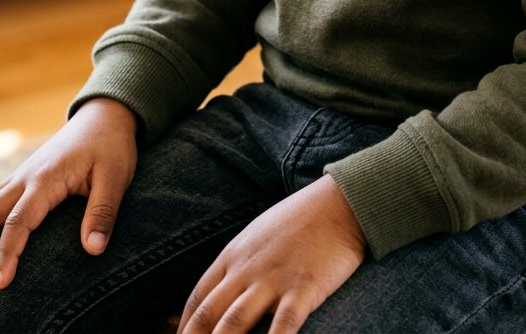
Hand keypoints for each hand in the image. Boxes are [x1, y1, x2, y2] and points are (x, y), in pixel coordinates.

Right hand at [0, 97, 137, 289]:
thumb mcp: (116, 176)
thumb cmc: (111, 146)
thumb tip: (94, 250)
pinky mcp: (23, 177)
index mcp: (46, 178)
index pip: (19, 221)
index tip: (0, 283)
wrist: (104, 115)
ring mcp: (21, 175)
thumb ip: (103, 212)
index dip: (7, 253)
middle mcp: (26, 177)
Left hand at [177, 175, 367, 333]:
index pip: (198, 300)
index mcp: (234, 256)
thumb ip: (238, 263)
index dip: (185, 329)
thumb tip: (221, 292)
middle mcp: (247, 269)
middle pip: (209, 316)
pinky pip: (282, 326)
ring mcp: (273, 280)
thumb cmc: (300, 220)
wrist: (340, 203)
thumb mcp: (258, 235)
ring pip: (234, 324)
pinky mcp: (302, 289)